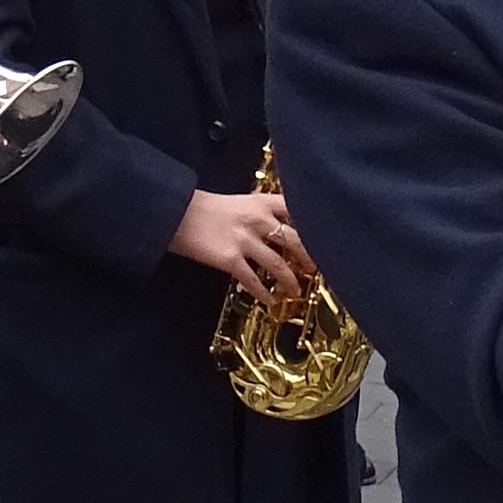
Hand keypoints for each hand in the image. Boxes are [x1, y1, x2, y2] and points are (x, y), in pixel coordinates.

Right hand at [171, 185, 311, 291]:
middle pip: (295, 240)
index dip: (314, 226)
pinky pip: (253, 280)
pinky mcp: (230, 259)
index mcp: (261, 202)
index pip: (297, 211)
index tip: (325, 239)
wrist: (176, 214)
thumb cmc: (207, 208)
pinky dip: (264, 293)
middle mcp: (258, 219)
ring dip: (290, 280)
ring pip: (278, 264)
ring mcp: (245, 240)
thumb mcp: (240, 202)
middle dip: (309, 258)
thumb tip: (282, 226)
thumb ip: (262, 211)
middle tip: (315, 270)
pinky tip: (269, 300)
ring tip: (295, 291)